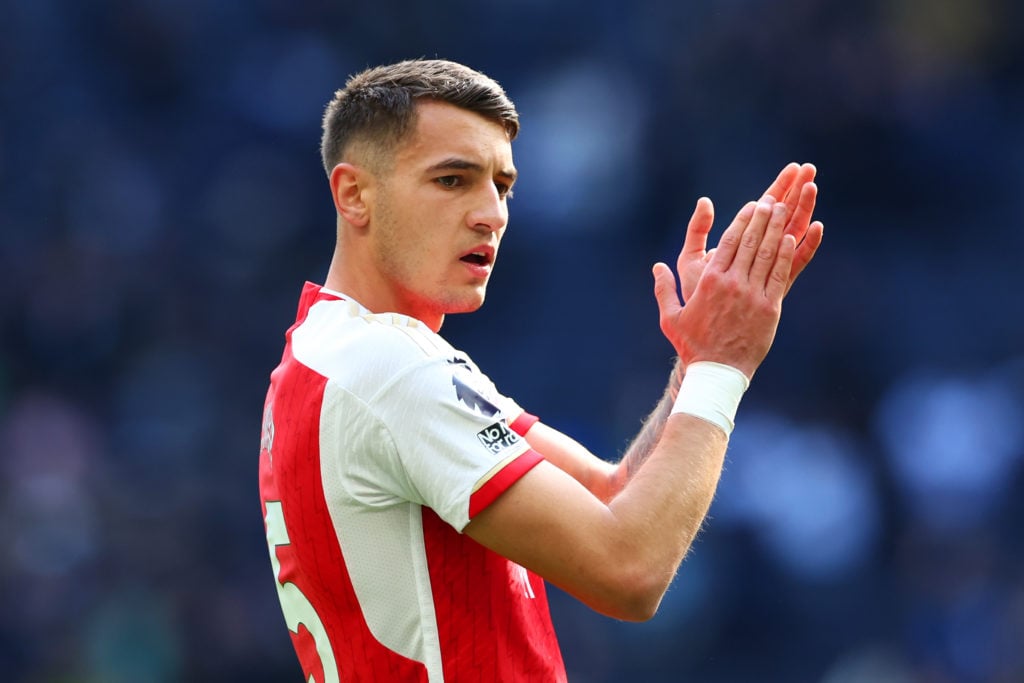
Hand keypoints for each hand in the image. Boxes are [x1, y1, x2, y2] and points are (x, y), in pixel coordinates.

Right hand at [653, 198, 795, 378]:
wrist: (718, 371)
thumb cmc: (693, 345)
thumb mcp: (670, 318)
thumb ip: (664, 289)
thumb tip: (657, 267)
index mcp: (709, 282)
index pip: (729, 243)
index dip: (743, 221)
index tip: (752, 205)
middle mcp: (732, 284)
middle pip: (750, 242)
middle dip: (763, 218)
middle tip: (773, 199)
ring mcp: (753, 295)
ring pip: (767, 255)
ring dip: (777, 230)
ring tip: (784, 210)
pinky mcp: (769, 308)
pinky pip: (779, 275)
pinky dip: (785, 255)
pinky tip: (790, 239)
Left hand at [677, 162, 822, 301]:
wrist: (704, 338)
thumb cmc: (695, 299)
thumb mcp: (691, 261)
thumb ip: (697, 232)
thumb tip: (704, 201)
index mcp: (740, 247)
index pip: (760, 210)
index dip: (775, 188)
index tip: (791, 168)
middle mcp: (756, 258)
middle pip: (779, 217)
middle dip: (792, 191)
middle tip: (808, 167)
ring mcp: (767, 272)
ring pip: (790, 235)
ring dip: (802, 210)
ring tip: (813, 186)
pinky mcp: (775, 290)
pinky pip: (794, 264)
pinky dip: (806, 246)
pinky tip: (816, 227)